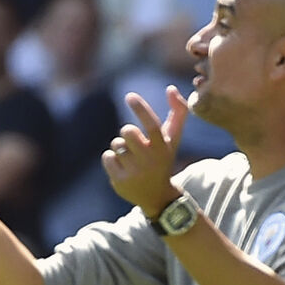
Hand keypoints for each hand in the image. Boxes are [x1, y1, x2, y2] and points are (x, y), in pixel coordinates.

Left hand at [102, 87, 188, 215]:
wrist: (157, 196)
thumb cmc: (163, 159)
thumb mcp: (173, 139)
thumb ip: (178, 112)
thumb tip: (171, 88)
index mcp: (163, 148)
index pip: (151, 125)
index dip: (141, 109)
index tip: (130, 95)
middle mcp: (150, 160)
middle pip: (128, 131)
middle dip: (128, 132)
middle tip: (134, 141)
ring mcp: (135, 172)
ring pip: (116, 144)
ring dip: (120, 147)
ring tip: (131, 159)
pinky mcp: (120, 181)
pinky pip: (107, 157)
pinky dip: (111, 159)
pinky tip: (123, 168)